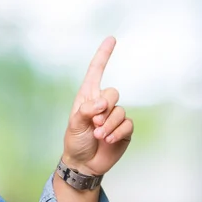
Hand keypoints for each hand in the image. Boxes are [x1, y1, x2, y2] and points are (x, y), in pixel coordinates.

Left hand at [63, 36, 133, 175]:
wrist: (84, 162)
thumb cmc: (75, 140)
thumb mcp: (74, 124)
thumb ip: (86, 110)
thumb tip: (102, 102)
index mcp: (87, 97)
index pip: (96, 71)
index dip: (104, 55)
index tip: (111, 39)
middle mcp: (102, 103)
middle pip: (113, 92)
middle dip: (103, 109)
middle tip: (93, 123)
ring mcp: (114, 116)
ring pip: (120, 111)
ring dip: (107, 126)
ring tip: (97, 136)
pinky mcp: (124, 129)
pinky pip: (127, 124)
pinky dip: (116, 133)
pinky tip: (106, 141)